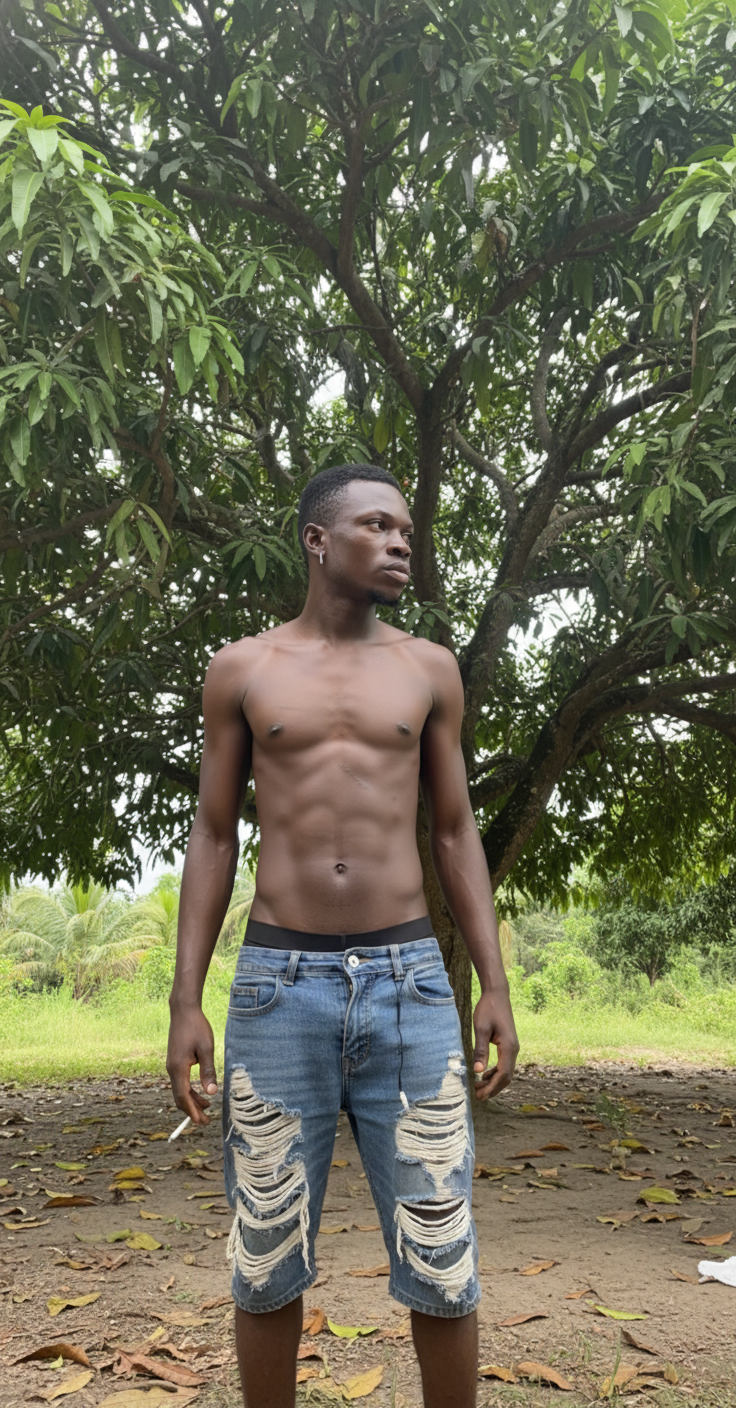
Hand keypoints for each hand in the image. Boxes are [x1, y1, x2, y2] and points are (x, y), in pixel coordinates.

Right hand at [166, 1001, 217, 1125]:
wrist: (183, 1011)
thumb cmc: (196, 1027)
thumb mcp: (207, 1049)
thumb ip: (208, 1071)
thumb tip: (212, 1093)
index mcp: (178, 1068)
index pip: (183, 1096)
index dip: (192, 1111)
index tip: (201, 1122)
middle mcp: (171, 1069)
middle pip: (179, 1097)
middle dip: (191, 1111)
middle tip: (205, 1121)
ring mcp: (171, 1065)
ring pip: (180, 1090)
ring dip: (191, 1101)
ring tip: (207, 1107)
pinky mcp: (174, 1061)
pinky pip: (180, 1082)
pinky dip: (189, 1091)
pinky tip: (200, 1091)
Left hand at [471, 987, 518, 1100]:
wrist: (497, 994)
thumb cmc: (488, 1009)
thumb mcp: (481, 1029)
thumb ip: (480, 1050)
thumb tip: (478, 1072)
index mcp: (509, 1047)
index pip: (503, 1075)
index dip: (491, 1088)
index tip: (479, 1096)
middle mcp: (514, 1049)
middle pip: (506, 1077)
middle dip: (493, 1089)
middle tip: (478, 1097)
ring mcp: (512, 1047)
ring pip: (506, 1072)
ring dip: (494, 1082)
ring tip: (478, 1088)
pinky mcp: (508, 1045)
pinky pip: (504, 1064)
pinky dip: (495, 1073)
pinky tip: (484, 1075)